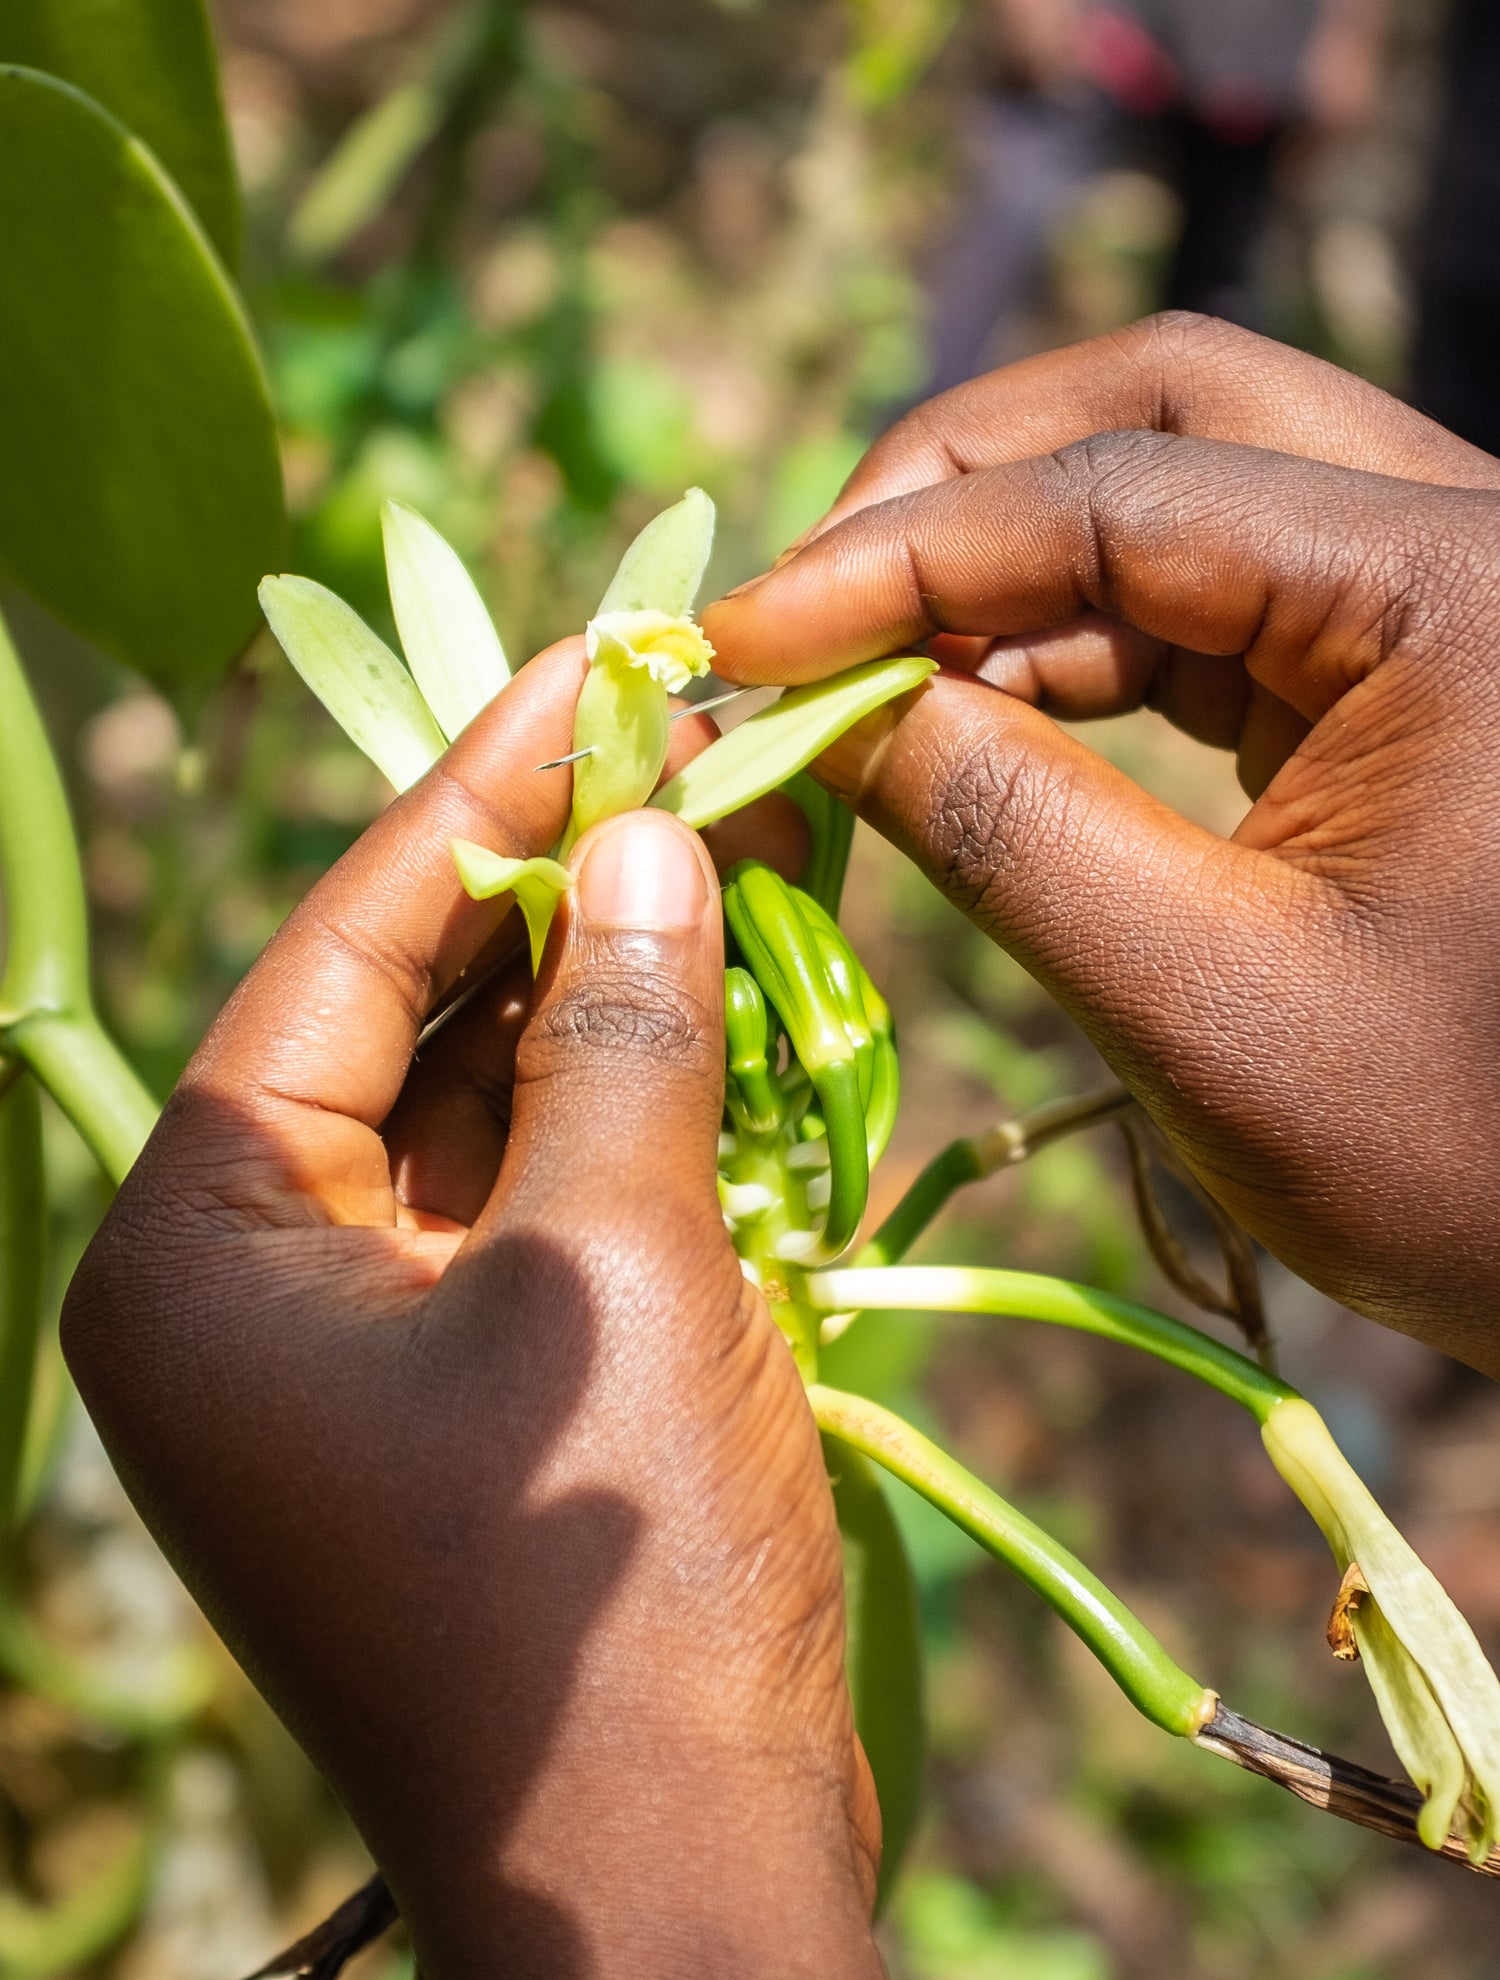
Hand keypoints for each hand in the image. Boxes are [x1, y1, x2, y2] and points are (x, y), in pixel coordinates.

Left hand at [62, 645, 979, 1979]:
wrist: (667, 1896)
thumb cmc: (611, 1583)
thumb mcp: (621, 1265)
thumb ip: (621, 1031)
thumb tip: (643, 833)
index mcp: (197, 1248)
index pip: (335, 956)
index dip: (476, 798)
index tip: (592, 669)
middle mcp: (237, 1296)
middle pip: (393, 1026)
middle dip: (545, 893)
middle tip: (676, 747)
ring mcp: (345, 1364)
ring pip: (471, 1117)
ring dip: (597, 1001)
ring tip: (721, 847)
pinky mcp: (451, 1415)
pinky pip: (525, 1215)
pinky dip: (619, 1124)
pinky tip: (718, 1014)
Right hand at [702, 315, 1499, 1377]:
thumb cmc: (1460, 1158)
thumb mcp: (1205, 1002)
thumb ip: (1002, 827)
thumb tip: (813, 708)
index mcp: (1460, 588)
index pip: (1122, 492)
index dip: (902, 559)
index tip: (743, 643)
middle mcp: (1467, 537)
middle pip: (1169, 412)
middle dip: (959, 495)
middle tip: (808, 613)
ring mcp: (1442, 594)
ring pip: (1185, 492)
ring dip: (1006, 575)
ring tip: (863, 687)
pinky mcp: (1405, 667)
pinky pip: (1215, 599)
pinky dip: (1075, 644)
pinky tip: (969, 717)